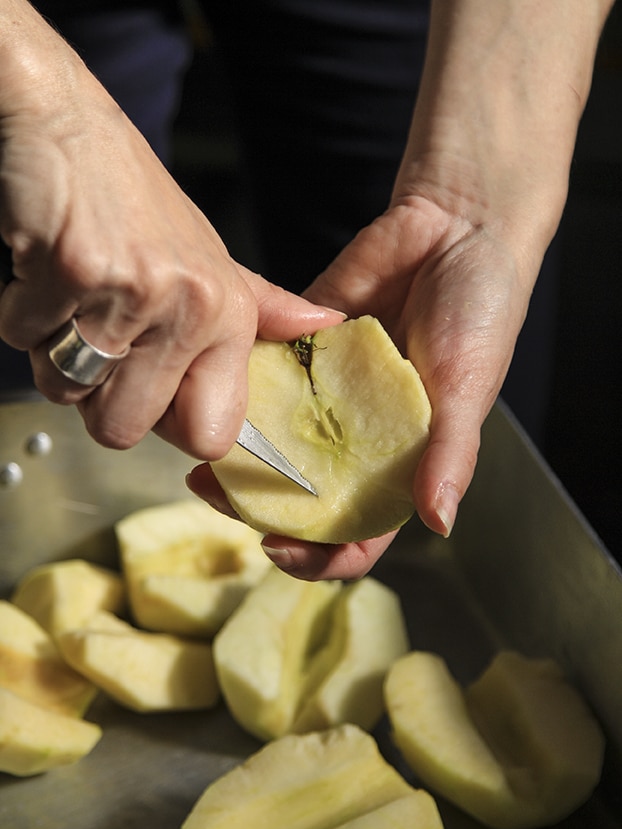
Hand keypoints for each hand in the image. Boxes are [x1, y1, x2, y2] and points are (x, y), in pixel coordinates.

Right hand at [0, 1, 340, 459]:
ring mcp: (133, 292)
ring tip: (70, 298)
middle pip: (124, 428)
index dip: (167, 428)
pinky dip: (18, 312)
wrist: (64, 122)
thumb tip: (320, 327)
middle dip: (93, 396)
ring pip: (66, 391)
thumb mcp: (207, 255)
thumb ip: (260, 306)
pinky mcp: (72, 272)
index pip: (210, 433)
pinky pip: (22, 339)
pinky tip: (41, 272)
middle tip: (93, 338)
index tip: (147, 400)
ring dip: (52, 351)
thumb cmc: (130, 197)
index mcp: (228, 314)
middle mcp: (190, 307)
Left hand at [187, 193, 530, 579]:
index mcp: (401, 463)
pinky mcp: (303, 350)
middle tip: (219, 494)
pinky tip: (214, 389)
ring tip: (202, 452)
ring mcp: (327, 397)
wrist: (455, 224)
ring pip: (273, 443)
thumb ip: (450, 455)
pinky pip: (264, 376)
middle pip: (301, 497)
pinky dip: (239, 386)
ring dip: (237, 454)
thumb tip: (439, 523)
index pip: (359, 533)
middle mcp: (358, 439)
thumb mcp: (468, 388)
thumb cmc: (480, 314)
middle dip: (258, 508)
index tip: (277, 548)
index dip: (321, 555)